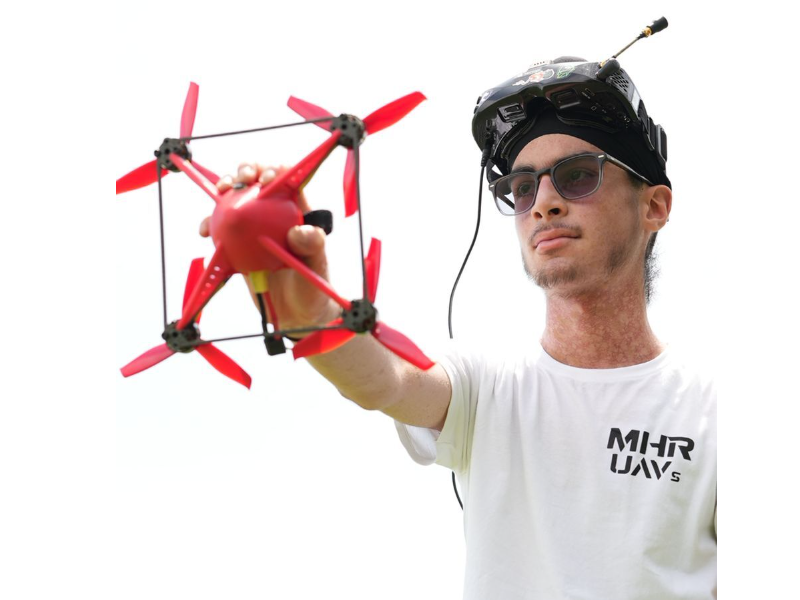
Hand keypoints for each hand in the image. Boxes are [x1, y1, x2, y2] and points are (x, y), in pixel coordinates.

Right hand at [199, 163, 339, 335]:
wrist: (296, 312)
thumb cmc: (312, 287)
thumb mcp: (317, 266)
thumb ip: (313, 247)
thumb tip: (299, 232)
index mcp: (297, 211)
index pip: (287, 180)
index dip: (275, 170)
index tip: (266, 178)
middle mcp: (275, 213)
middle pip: (258, 181)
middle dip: (246, 170)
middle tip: (240, 180)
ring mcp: (255, 227)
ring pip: (237, 199)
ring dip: (225, 191)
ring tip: (220, 194)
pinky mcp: (239, 242)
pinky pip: (221, 228)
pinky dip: (211, 225)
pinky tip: (205, 232)